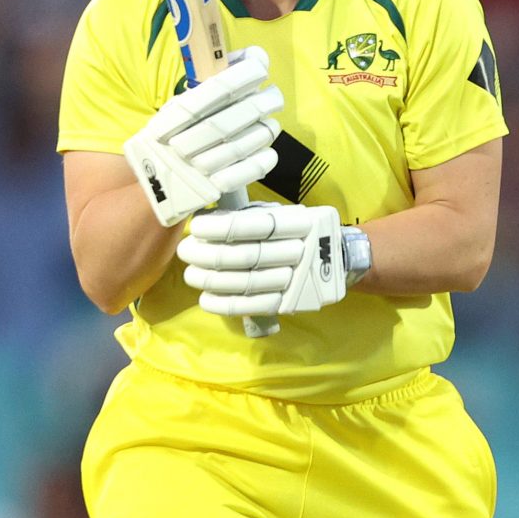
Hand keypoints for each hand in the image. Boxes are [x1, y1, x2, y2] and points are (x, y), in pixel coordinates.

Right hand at [122, 45, 283, 226]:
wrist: (156, 184)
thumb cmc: (174, 137)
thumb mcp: (179, 107)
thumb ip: (211, 84)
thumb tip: (256, 57)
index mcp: (174, 115)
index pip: (217, 89)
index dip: (244, 75)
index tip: (261, 68)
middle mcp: (186, 140)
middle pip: (238, 115)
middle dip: (263, 103)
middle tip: (274, 98)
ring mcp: (200, 167)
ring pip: (248, 142)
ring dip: (266, 130)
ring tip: (269, 124)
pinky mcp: (214, 188)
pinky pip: (250, 170)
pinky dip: (264, 158)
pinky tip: (267, 149)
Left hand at [179, 203, 348, 318]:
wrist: (333, 257)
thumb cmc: (290, 230)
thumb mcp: (275, 212)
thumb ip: (246, 213)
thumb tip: (205, 217)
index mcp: (297, 222)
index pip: (255, 226)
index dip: (221, 227)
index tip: (196, 226)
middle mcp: (300, 251)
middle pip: (247, 256)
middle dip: (208, 255)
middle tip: (186, 252)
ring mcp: (296, 280)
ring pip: (247, 282)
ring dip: (211, 280)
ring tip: (191, 274)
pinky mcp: (288, 303)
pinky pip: (254, 305)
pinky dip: (226, 304)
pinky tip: (206, 299)